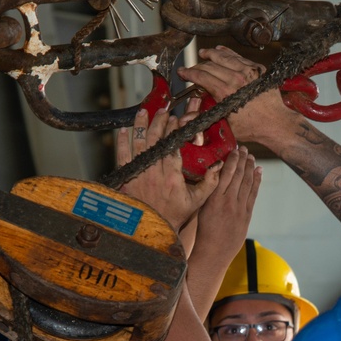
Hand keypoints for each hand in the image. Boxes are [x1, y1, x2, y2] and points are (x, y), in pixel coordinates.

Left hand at [116, 107, 219, 230]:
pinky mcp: (127, 179)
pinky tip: (124, 130)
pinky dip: (122, 142)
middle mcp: (154, 175)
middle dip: (158, 123)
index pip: (172, 148)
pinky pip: (123, 157)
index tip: (175, 120)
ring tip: (143, 112)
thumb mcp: (197, 201)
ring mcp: (139, 176)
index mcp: (172, 178)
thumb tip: (219, 165)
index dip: (173, 131)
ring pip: (138, 145)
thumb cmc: (175, 215)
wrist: (153, 229)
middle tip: (163, 111)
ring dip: (140, 126)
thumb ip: (209, 183)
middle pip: (155, 142)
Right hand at [177, 46, 298, 144]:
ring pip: (224, 57)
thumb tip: (185, 118)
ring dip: (211, 54)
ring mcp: (248, 72)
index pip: (201, 76)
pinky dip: (228, 52)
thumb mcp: (224, 124)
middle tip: (192, 68)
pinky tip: (221, 51)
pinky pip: (239, 57)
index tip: (182, 72)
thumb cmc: (251, 127)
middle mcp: (236, 79)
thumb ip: (204, 118)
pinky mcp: (258, 69)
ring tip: (204, 53)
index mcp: (225, 93)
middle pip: (210, 65)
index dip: (189, 73)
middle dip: (198, 65)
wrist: (276, 123)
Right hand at [194, 146, 260, 263]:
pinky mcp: (246, 216)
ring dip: (250, 168)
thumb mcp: (202, 209)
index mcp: (214, 199)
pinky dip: (257, 182)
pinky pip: (253, 195)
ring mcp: (239, 209)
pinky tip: (258, 172)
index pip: (226, 173)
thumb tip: (216, 175)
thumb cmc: (204, 231)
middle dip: (242, 160)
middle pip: (238, 176)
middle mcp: (228, 202)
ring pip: (247, 183)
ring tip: (252, 157)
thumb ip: (210, 192)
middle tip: (245, 149)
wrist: (214, 252)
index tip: (234, 149)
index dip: (232, 160)